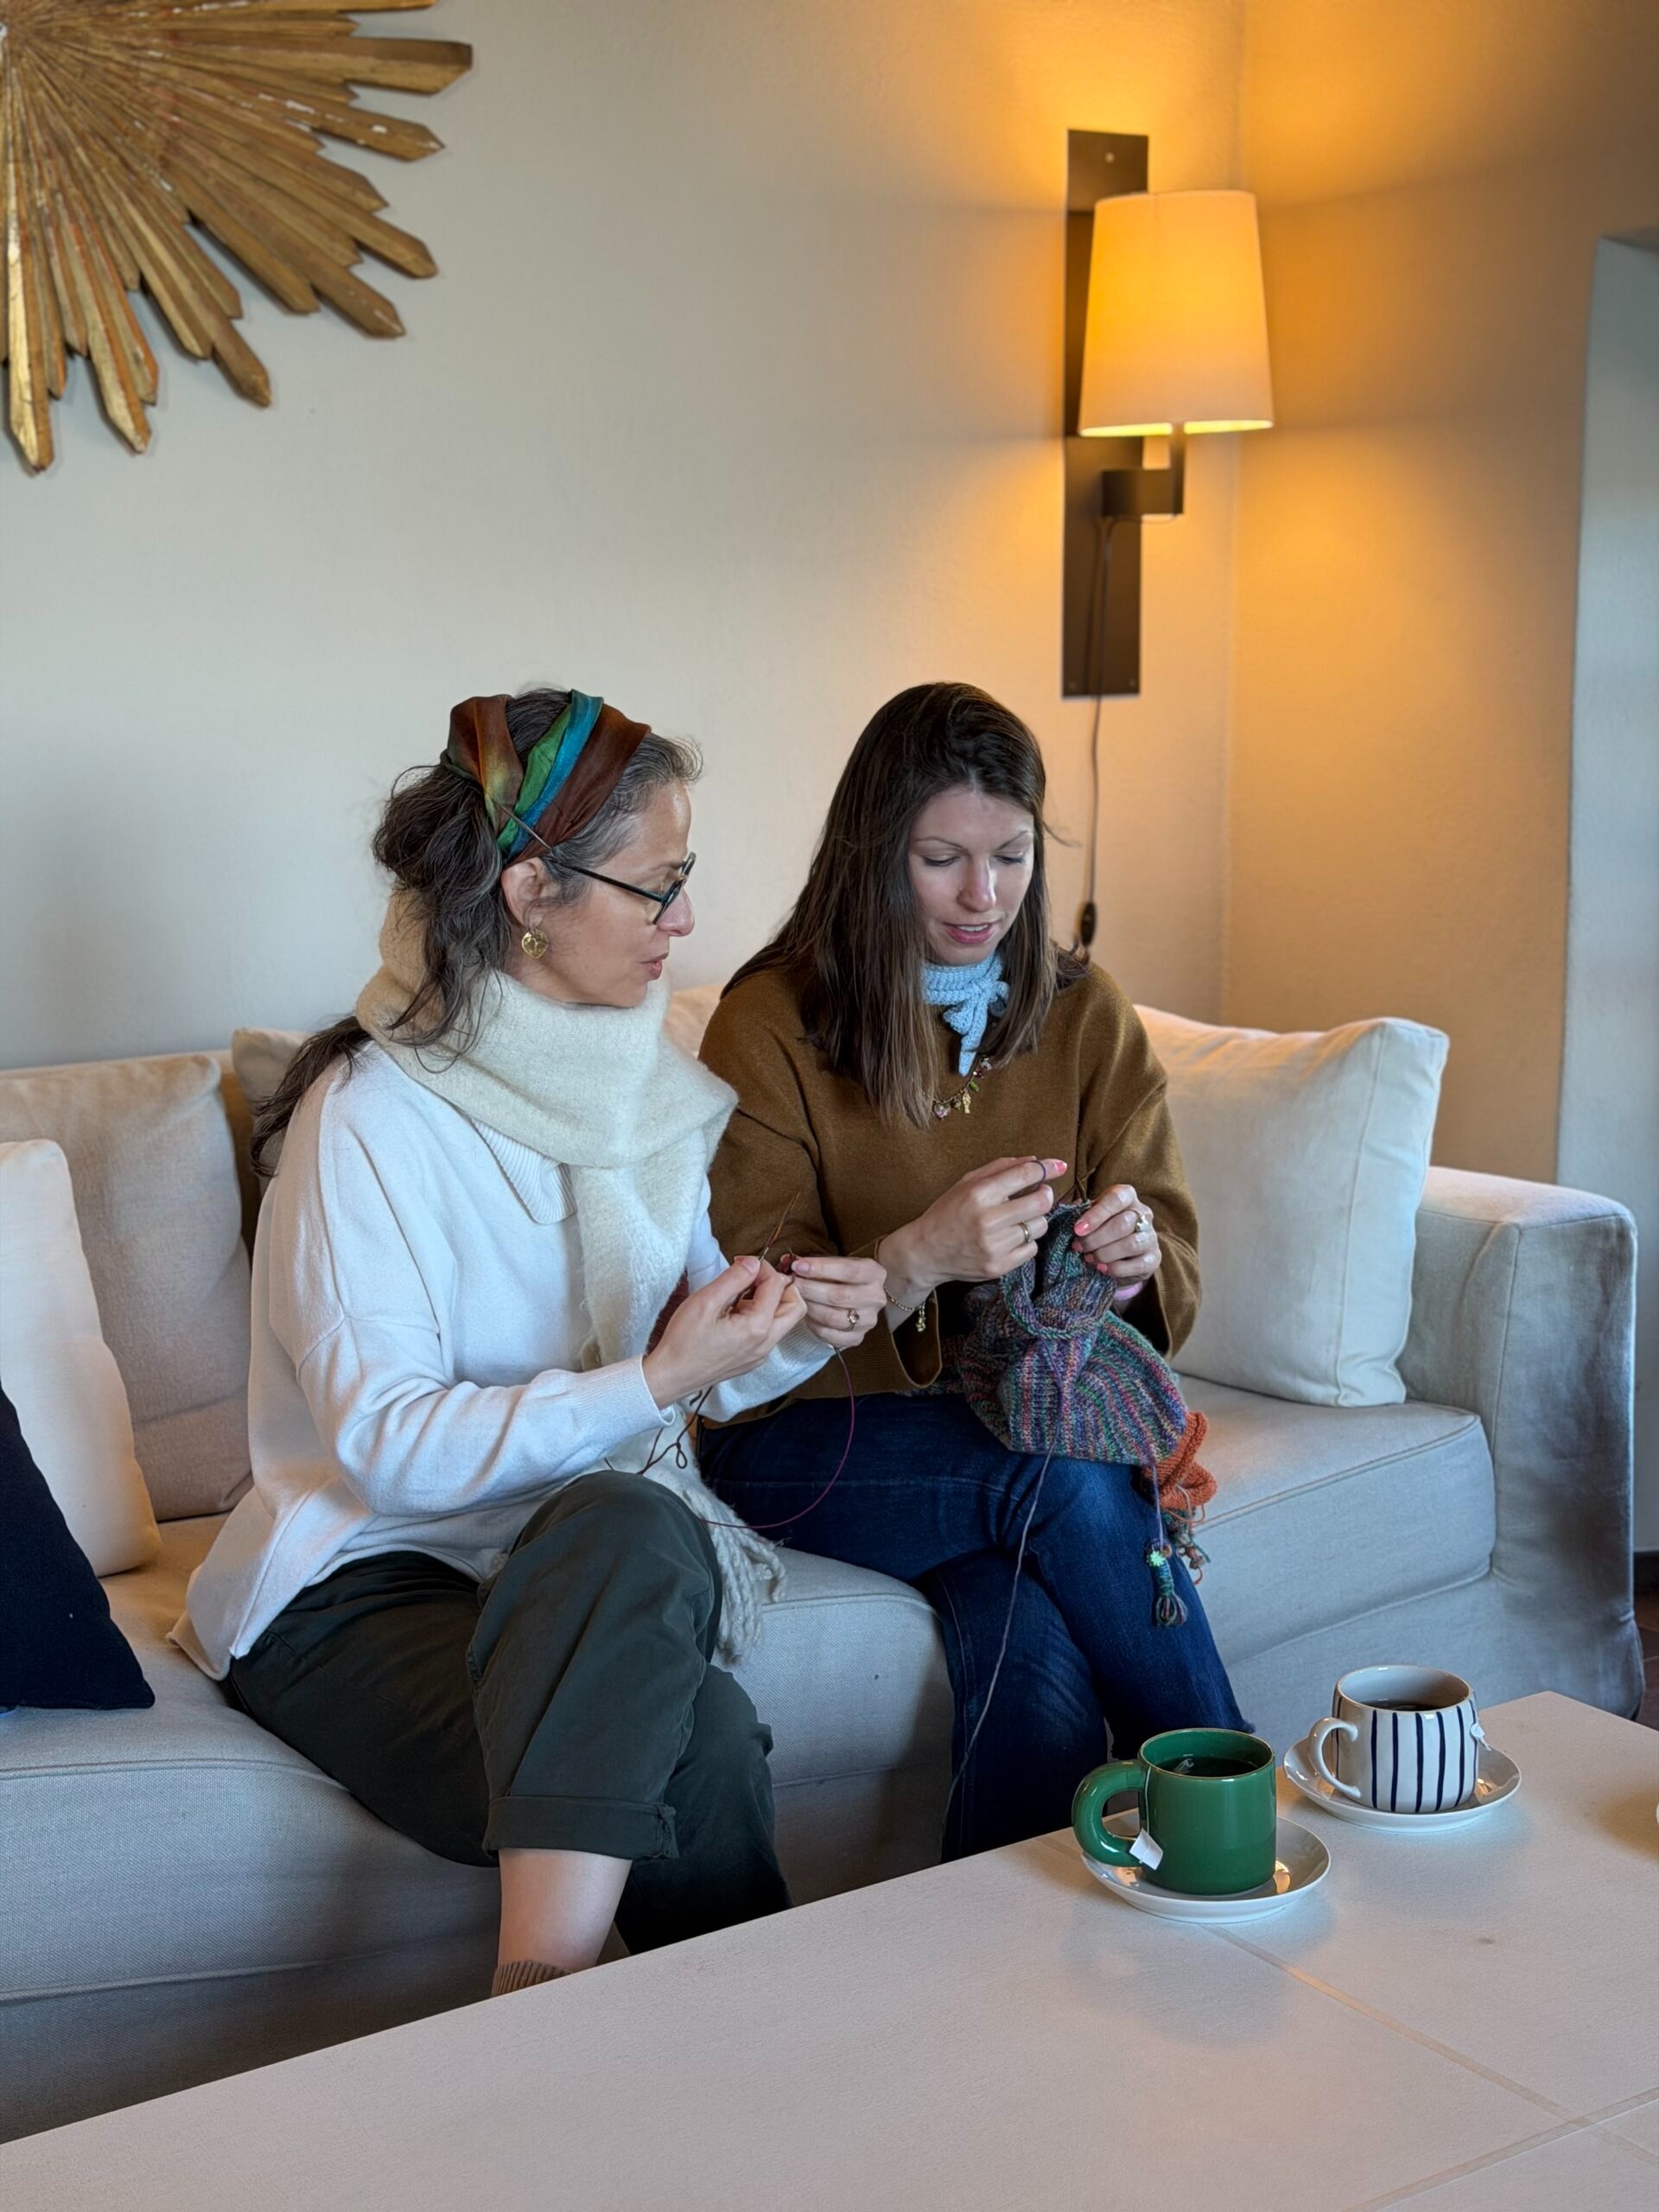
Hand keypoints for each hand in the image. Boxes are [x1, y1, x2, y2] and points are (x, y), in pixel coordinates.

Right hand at [642, 1258, 806, 1407]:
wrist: (671, 1376)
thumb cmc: (683, 1342)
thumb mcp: (706, 1301)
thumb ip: (734, 1278)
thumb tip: (754, 1263)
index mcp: (757, 1328)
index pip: (777, 1286)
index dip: (763, 1268)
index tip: (743, 1263)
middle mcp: (765, 1344)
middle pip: (795, 1307)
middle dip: (781, 1286)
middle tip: (754, 1278)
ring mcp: (761, 1354)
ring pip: (784, 1321)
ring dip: (772, 1301)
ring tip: (741, 1295)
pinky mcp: (753, 1359)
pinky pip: (770, 1333)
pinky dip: (762, 1316)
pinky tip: (736, 1313)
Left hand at [781, 1253, 888, 1349]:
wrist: (859, 1297)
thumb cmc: (842, 1277)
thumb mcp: (835, 1263)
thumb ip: (814, 1263)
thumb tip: (786, 1261)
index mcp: (874, 1273)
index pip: (848, 1270)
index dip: (820, 1268)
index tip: (798, 1266)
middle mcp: (875, 1298)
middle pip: (838, 1296)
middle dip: (810, 1289)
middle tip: (792, 1283)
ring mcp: (868, 1320)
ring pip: (832, 1317)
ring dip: (809, 1307)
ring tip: (796, 1299)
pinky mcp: (857, 1338)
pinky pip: (829, 1335)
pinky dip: (813, 1325)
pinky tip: (805, 1314)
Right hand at [892, 1156, 1066, 1291]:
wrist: (926, 1252)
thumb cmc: (947, 1213)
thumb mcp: (966, 1183)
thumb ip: (1000, 1168)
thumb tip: (1035, 1161)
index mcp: (979, 1194)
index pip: (1024, 1175)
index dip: (1046, 1168)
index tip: (1058, 1166)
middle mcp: (988, 1220)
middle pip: (1041, 1203)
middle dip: (1045, 1194)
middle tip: (1039, 1193)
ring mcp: (994, 1246)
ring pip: (1039, 1226)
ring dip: (1034, 1219)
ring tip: (1017, 1218)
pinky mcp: (999, 1267)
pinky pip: (1032, 1249)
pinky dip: (1026, 1241)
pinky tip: (1010, 1237)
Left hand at [1072, 1183, 1160, 1288]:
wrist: (1119, 1253)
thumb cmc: (1099, 1228)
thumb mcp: (1089, 1216)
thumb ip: (1079, 1213)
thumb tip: (1064, 1214)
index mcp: (1127, 1196)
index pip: (1116, 1199)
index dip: (1096, 1215)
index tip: (1077, 1229)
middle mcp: (1143, 1213)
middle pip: (1123, 1224)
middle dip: (1096, 1238)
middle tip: (1079, 1247)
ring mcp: (1151, 1236)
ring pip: (1131, 1244)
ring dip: (1105, 1254)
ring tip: (1089, 1258)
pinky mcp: (1154, 1258)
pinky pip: (1138, 1264)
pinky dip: (1117, 1268)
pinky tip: (1102, 1269)